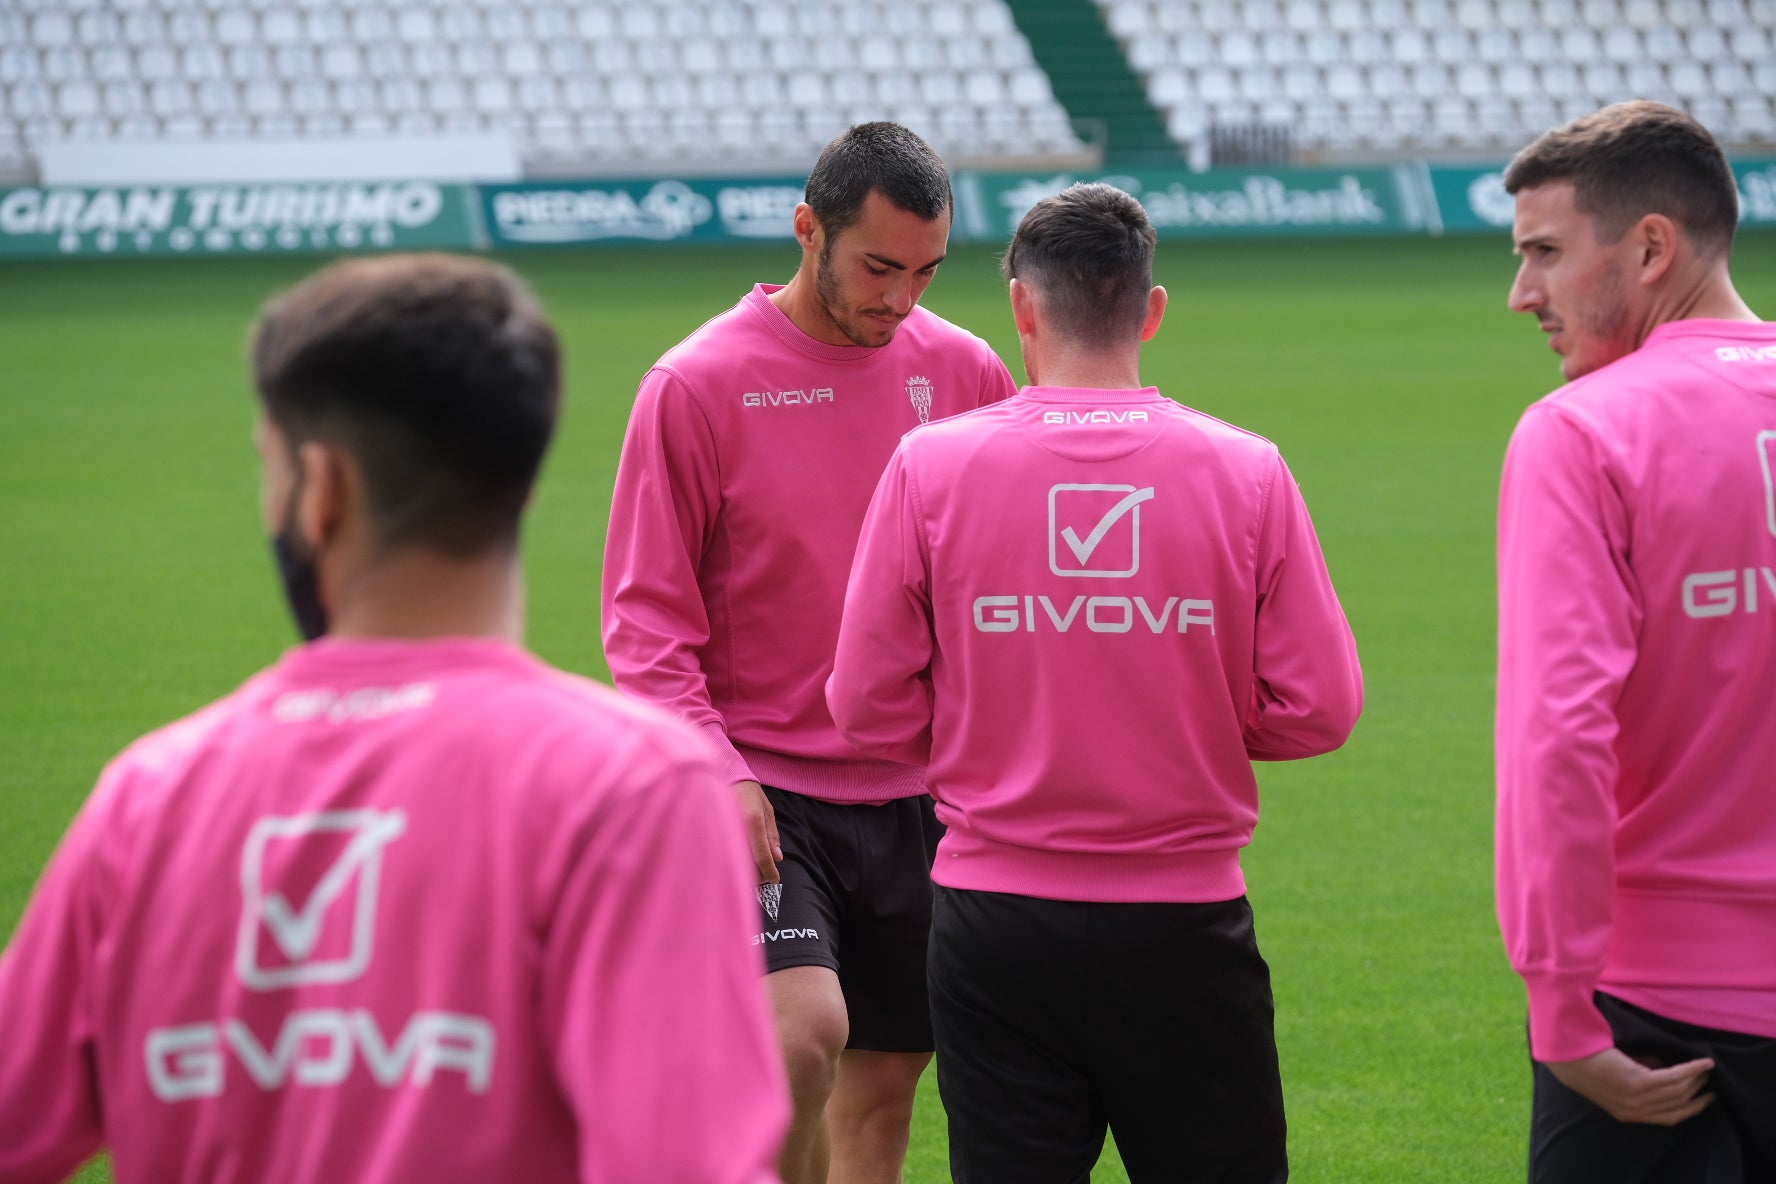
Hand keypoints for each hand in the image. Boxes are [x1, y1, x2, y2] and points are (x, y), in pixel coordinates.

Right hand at [733, 780, 782, 884]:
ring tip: (754, 872)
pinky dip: (735, 861)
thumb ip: (772, 835)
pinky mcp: (713, 832)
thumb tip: (777, 858)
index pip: (762, 855)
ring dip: (745, 870)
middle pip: (747, 863)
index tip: (774, 879)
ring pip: (735, 861)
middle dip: (758, 875)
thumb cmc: (749, 792)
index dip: (769, 872)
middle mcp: (737, 828)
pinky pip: (725, 853)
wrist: (726, 776)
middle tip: (766, 877)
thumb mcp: (767, 810)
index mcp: (753, 821)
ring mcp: (723, 830)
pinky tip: (740, 862)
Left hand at [1546, 1047, 1715, 1125]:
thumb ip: (1641, 1076)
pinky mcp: (1638, 1082)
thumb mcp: (1618, 1076)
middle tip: (1713, 1081)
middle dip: (1699, 1094)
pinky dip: (1691, 1069)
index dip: (1690, 1108)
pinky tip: (1703, 1062)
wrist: (1567, 1054)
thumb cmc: (1589, 1060)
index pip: (1669, 1117)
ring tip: (1708, 1068)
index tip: (1706, 1098)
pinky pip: (1674, 1077)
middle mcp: (1635, 1111)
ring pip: (1680, 1090)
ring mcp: (1637, 1098)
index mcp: (1629, 1113)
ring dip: (1698, 1079)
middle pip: (1679, 1105)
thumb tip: (1662, 1065)